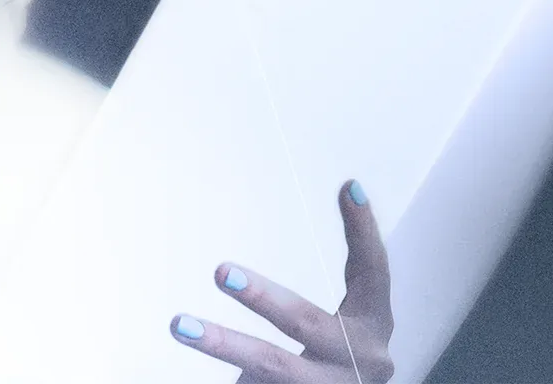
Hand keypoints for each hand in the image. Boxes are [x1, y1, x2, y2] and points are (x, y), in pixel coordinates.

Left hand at [172, 180, 394, 383]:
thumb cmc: (337, 363)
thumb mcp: (340, 324)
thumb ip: (326, 286)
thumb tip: (344, 193)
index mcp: (374, 326)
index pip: (374, 272)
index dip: (365, 232)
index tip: (349, 188)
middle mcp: (363, 361)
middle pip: (307, 322)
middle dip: (262, 297)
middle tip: (221, 270)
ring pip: (272, 367)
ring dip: (223, 345)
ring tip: (179, 324)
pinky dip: (231, 379)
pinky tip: (192, 358)